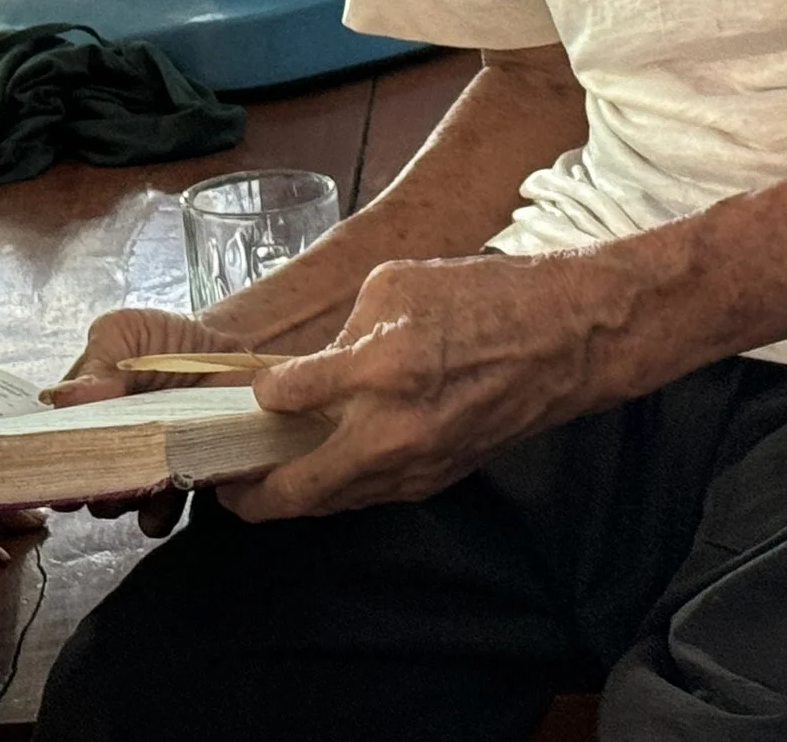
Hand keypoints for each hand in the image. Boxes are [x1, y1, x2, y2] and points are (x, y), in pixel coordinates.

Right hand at [46, 309, 260, 536]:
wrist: (228, 350)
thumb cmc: (166, 339)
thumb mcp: (124, 332)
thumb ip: (96, 364)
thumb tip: (63, 399)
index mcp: (80, 409)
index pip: (50, 441)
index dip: (49, 453)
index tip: (57, 457)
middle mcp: (102, 445)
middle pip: (77, 479)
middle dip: (86, 480)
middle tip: (109, 463)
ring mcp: (138, 468)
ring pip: (111, 504)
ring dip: (120, 497)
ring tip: (142, 475)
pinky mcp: (175, 485)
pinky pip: (154, 517)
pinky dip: (156, 513)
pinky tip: (167, 493)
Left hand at [223, 253, 623, 522]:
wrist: (565, 339)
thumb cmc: (482, 296)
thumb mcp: (395, 283)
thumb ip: (342, 329)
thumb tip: (309, 366)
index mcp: (379, 366)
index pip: (286, 396)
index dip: (256, 396)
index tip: (244, 391)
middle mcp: (394, 429)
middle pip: (299, 487)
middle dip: (251, 493)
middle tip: (221, 483)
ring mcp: (418, 464)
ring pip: (333, 503)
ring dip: (289, 501)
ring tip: (254, 488)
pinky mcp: (437, 478)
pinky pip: (368, 496)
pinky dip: (334, 492)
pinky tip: (314, 475)